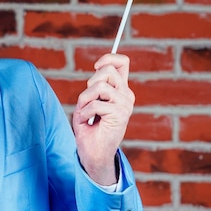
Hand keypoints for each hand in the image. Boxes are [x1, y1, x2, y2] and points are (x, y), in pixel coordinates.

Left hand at [72, 53, 134, 185]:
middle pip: (108, 70)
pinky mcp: (121, 114)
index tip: (96, 66)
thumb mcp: (88, 101)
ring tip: (85, 112)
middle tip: (87, 101)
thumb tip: (99, 67)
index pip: (122, 62)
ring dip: (85, 99)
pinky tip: (87, 122)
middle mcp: (126, 95)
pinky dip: (85, 113)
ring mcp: (125, 104)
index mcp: (120, 90)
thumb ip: (95, 86)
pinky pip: (96, 104)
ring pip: (100, 85)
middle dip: (90, 83)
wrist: (93, 152)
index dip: (109, 58)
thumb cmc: (88, 127)